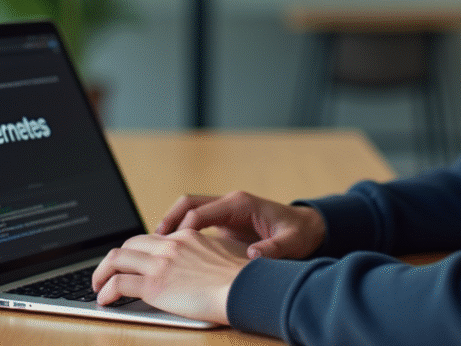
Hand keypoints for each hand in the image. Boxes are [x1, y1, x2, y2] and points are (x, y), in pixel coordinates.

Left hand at [91, 229, 248, 323]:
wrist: (247, 287)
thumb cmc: (245, 277)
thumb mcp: (226, 254)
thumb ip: (211, 253)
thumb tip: (212, 262)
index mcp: (187, 237)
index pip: (151, 239)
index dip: (137, 252)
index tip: (132, 263)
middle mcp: (170, 245)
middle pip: (129, 245)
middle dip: (114, 260)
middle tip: (108, 273)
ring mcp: (160, 264)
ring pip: (116, 259)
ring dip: (101, 273)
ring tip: (97, 286)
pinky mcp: (154, 285)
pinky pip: (118, 284)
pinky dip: (106, 292)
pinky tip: (105, 301)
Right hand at [157, 190, 326, 259]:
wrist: (307, 228)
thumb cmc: (298, 234)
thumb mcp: (290, 243)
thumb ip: (273, 250)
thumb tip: (253, 256)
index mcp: (240, 203)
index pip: (201, 210)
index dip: (184, 227)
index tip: (172, 246)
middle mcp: (229, 203)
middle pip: (188, 203)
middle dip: (169, 220)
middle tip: (153, 241)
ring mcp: (225, 212)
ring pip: (189, 211)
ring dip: (172, 225)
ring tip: (156, 246)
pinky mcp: (224, 223)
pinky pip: (196, 222)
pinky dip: (182, 233)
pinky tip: (173, 251)